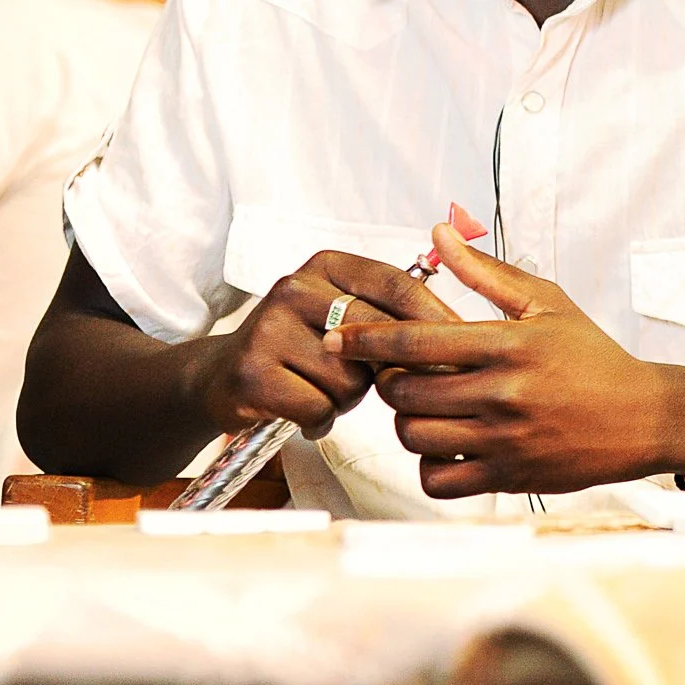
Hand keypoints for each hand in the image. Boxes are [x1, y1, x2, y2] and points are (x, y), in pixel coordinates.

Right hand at [189, 252, 456, 439]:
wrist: (221, 376)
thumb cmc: (299, 348)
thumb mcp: (344, 314)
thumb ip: (391, 315)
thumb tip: (458, 337)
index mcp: (327, 266)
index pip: (397, 284)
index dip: (434, 317)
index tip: (463, 343)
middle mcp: (294, 289)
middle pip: (376, 334)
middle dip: (389, 368)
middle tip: (382, 382)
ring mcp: (268, 329)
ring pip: (349, 378)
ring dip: (347, 397)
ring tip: (325, 390)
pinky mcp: (252, 373)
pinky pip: (318, 406)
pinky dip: (320, 419)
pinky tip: (305, 411)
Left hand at [327, 222, 684, 497]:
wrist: (643, 416)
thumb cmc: (593, 356)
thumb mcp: (547, 302)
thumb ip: (486, 272)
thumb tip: (438, 233)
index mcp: (509, 344)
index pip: (414, 341)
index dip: (366, 337)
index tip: (340, 336)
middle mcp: (503, 394)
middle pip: (403, 393)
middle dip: (390, 382)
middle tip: (403, 374)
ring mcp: (505, 440)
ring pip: (414, 437)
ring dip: (408, 422)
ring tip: (427, 407)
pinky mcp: (508, 477)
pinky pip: (438, 479)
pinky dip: (430, 464)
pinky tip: (446, 444)